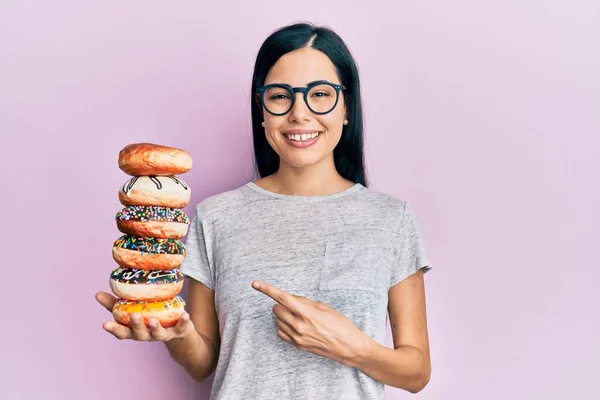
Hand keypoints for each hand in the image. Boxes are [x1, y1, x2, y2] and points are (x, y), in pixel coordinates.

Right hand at [95, 291, 195, 341]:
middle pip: (139, 335)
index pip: (122, 333)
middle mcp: (148, 335)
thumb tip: (97, 294)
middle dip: (136, 326)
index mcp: (135, 331)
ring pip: (158, 334)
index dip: (114, 330)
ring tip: (152, 320)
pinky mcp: (179, 330)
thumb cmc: (149, 317)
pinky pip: (181, 327)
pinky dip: (183, 322)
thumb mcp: (133, 310)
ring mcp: (164, 334)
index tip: (104, 324)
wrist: (178, 329)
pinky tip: (184, 314)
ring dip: (155, 327)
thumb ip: (115, 304)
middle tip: (133, 316)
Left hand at [251, 281, 370, 365]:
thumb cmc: (341, 325)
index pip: (282, 298)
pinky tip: (295, 324)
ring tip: (300, 316)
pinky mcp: (297, 345)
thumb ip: (305, 302)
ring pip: (277, 321)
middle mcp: (299, 326)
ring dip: (283, 315)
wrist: (349, 347)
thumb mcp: (325, 307)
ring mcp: (297, 338)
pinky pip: (281, 332)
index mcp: (306, 313)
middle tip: (297, 305)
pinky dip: (284, 326)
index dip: (267, 289)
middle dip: (282, 304)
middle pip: (276, 309)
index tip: (255, 284)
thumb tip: (291, 299)